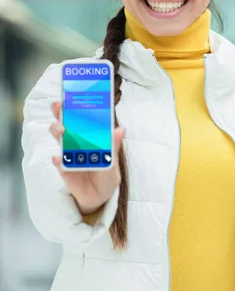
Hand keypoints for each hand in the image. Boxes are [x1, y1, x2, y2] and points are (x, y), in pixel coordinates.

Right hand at [50, 101, 124, 215]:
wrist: (99, 197)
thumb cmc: (107, 175)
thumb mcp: (114, 161)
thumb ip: (114, 146)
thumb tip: (121, 130)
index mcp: (90, 135)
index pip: (81, 116)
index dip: (77, 104)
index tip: (74, 93)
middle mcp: (77, 140)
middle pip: (65, 121)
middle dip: (61, 111)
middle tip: (60, 105)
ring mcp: (69, 153)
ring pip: (59, 136)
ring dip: (57, 130)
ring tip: (62, 131)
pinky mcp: (63, 168)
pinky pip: (59, 162)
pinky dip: (58, 160)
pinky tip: (59, 159)